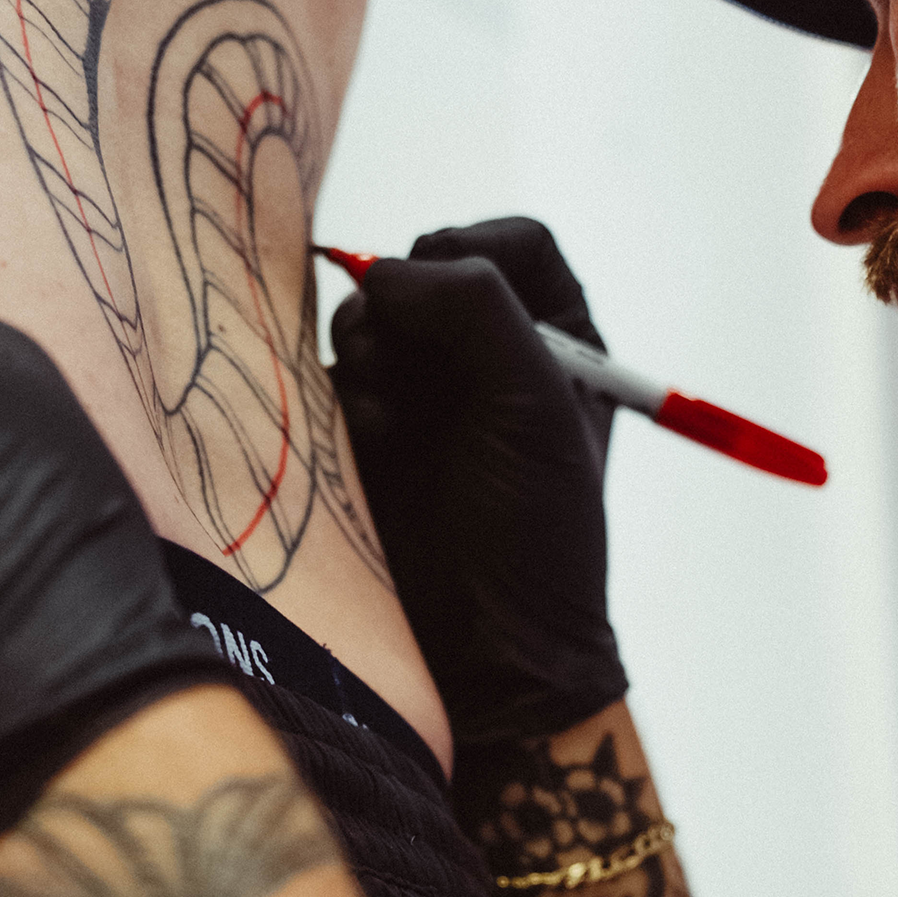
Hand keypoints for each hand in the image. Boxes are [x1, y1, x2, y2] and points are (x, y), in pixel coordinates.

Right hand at [329, 218, 626, 747]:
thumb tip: (387, 273)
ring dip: (374, 350)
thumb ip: (473, 308)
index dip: (478, 245)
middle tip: (412, 364)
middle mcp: (493, 354)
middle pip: (430, 266)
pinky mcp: (368, 426)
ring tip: (394, 418)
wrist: (481, 653)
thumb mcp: (532, 402)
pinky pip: (337, 369)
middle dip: (411, 304)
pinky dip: (351, 394)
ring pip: (373, 314)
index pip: (518, 243)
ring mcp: (427, 389)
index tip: (454, 277)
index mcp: (560, 339)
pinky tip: (374, 444)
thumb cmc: (534, 533)